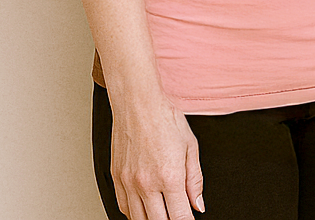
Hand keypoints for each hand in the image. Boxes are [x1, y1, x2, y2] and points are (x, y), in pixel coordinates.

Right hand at [109, 90, 202, 218]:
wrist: (139, 105)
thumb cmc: (166, 120)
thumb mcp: (191, 148)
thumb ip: (195, 180)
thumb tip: (198, 204)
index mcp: (170, 176)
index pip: (179, 216)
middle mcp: (147, 183)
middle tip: (177, 216)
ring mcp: (129, 183)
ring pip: (138, 218)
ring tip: (162, 214)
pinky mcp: (117, 178)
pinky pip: (123, 206)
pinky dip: (134, 213)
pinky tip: (144, 209)